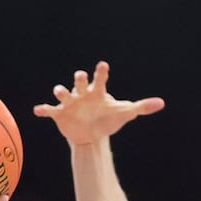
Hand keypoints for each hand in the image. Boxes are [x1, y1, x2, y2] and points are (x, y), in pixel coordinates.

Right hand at [33, 61, 163, 145]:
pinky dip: (44, 110)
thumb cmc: (108, 118)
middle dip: (79, 79)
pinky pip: (50, 110)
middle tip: (80, 75)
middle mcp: (82, 94)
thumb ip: (141, 107)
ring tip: (59, 91)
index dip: (101, 72)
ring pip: (63, 94)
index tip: (104, 66)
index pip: (100, 79)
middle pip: (79, 82)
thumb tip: (161, 103)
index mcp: (98, 92)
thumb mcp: (125, 114)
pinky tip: (38, 110)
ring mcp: (70, 103)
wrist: (91, 134)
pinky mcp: (60, 114)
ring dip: (61, 91)